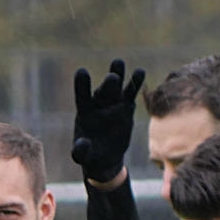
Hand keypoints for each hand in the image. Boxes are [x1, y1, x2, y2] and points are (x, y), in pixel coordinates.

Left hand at [72, 58, 145, 182]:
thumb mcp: (82, 156)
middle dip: (108, 84)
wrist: (105, 156)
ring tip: (119, 62)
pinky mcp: (125, 106)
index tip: (82, 71)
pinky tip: (140, 72)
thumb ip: (79, 151)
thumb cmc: (90, 155)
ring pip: (116, 86)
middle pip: (103, 90)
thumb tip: (82, 145)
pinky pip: (130, 92)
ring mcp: (112, 103)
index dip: (82, 84)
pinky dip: (135, 82)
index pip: (82, 95)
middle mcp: (97, 103)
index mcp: (84, 111)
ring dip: (118, 73)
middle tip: (112, 77)